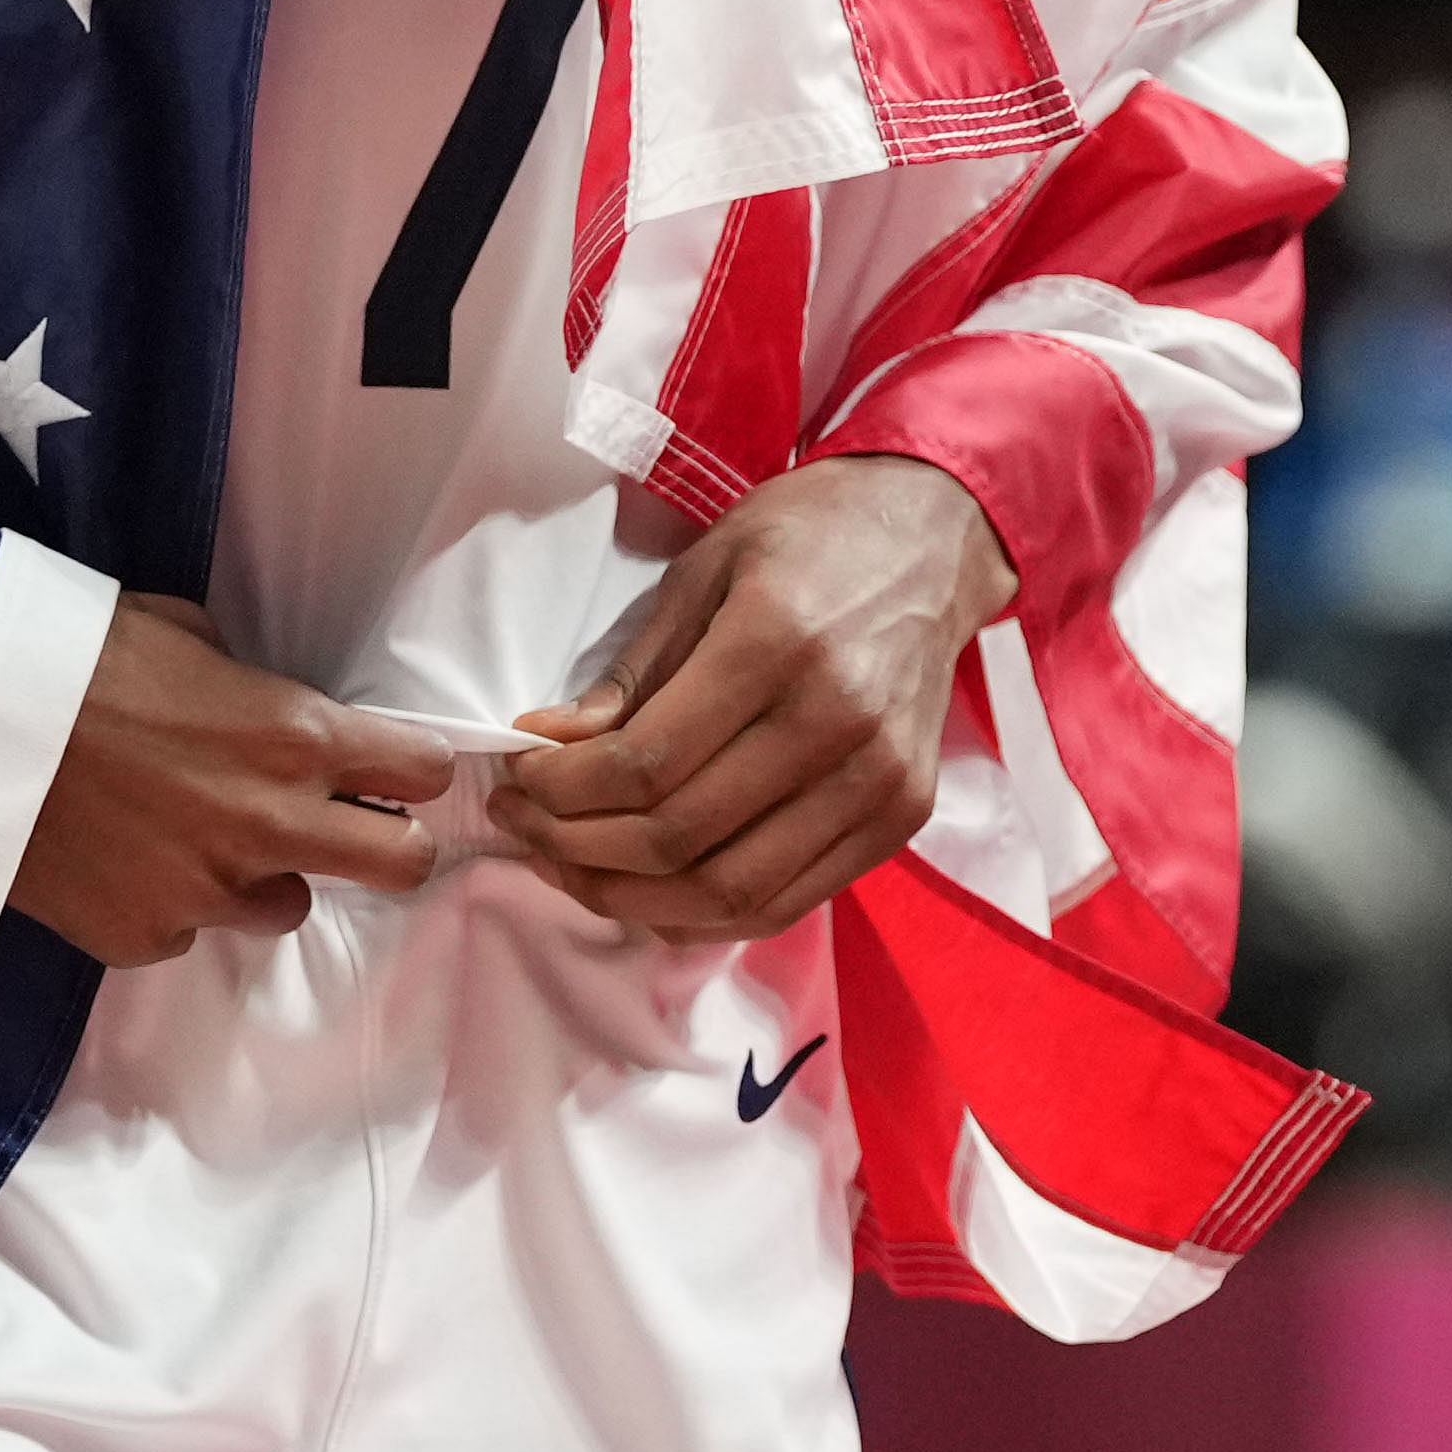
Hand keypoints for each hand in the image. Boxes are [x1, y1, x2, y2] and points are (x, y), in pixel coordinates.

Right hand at [8, 597, 448, 966]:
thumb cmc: (71, 653)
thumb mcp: (181, 633)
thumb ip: (247, 680)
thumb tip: (266, 702)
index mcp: (294, 735)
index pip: (423, 771)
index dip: (411, 768)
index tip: (392, 769)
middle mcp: (272, 822)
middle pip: (404, 864)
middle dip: (387, 844)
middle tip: (346, 827)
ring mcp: (210, 892)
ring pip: (288, 907)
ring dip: (264, 874)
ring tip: (195, 833)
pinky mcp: (149, 937)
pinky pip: (190, 931)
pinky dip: (170, 901)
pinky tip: (122, 856)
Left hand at [491, 460, 1010, 943]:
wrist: (936, 537)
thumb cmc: (809, 537)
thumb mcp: (703, 570)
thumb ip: (631, 672)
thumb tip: (546, 746)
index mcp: (778, 644)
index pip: (645, 764)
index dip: (561, 791)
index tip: (515, 780)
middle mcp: (837, 724)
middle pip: (680, 838)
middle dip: (576, 847)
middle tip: (524, 826)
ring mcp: (878, 782)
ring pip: (730, 892)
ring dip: (630, 896)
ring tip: (572, 867)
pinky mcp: (902, 818)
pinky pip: (788, 903)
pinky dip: (704, 915)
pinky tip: (649, 889)